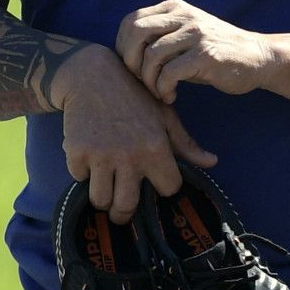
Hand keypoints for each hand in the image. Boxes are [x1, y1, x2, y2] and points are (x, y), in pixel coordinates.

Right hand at [51, 45, 217, 223]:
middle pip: (126, 206)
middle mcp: (129, 155)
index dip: (164, 186)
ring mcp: (101, 155)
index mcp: (156, 147)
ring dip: (103, 198)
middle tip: (122, 211)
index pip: (168, 188)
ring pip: (100, 200)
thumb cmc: (135, 97)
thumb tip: (212, 162)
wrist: (93, 76)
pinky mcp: (77, 151)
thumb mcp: (165, 115)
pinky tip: (90, 161)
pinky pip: (79, 178)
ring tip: (106, 190)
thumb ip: (186, 144)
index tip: (157, 181)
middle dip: (124, 213)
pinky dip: (83, 174)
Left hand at [117, 0, 275, 102]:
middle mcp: (185, 16)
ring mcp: (196, 33)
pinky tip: (171, 95)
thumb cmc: (216, 53)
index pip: (132, 21)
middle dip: (130, 61)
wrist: (258, 58)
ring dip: (148, 80)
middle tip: (138, 81)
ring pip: (152, 55)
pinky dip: (163, 88)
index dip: (123, 47)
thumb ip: (160, 37)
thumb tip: (124, 55)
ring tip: (158, 91)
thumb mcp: (186, 36)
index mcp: (176, 8)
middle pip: (137, 33)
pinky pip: (169, 73)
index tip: (132, 68)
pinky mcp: (206, 54)